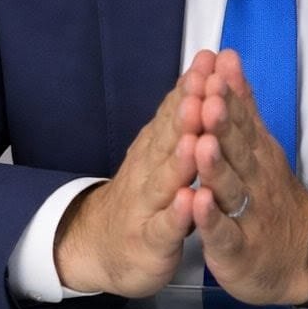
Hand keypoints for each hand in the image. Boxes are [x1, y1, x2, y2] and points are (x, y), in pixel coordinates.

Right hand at [52, 52, 211, 295]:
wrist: (100, 247)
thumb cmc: (141, 196)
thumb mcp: (159, 152)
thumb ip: (178, 117)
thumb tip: (198, 73)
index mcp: (155, 148)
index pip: (173, 112)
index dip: (190, 87)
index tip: (207, 61)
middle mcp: (148, 171)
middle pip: (168, 138)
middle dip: (187, 111)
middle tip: (204, 85)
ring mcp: (147, 206)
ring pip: (165, 179)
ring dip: (180, 159)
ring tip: (196, 138)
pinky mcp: (151, 241)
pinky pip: (166, 226)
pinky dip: (178, 213)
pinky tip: (191, 200)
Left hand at [192, 49, 307, 304]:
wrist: (302, 256)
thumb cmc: (270, 196)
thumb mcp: (261, 145)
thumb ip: (243, 104)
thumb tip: (228, 58)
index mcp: (256, 154)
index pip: (241, 120)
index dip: (227, 97)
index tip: (214, 70)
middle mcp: (253, 179)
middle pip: (237, 149)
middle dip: (222, 124)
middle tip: (209, 98)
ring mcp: (246, 215)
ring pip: (230, 188)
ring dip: (216, 167)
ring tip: (202, 145)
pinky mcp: (236, 249)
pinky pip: (223, 233)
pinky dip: (210, 220)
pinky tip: (198, 204)